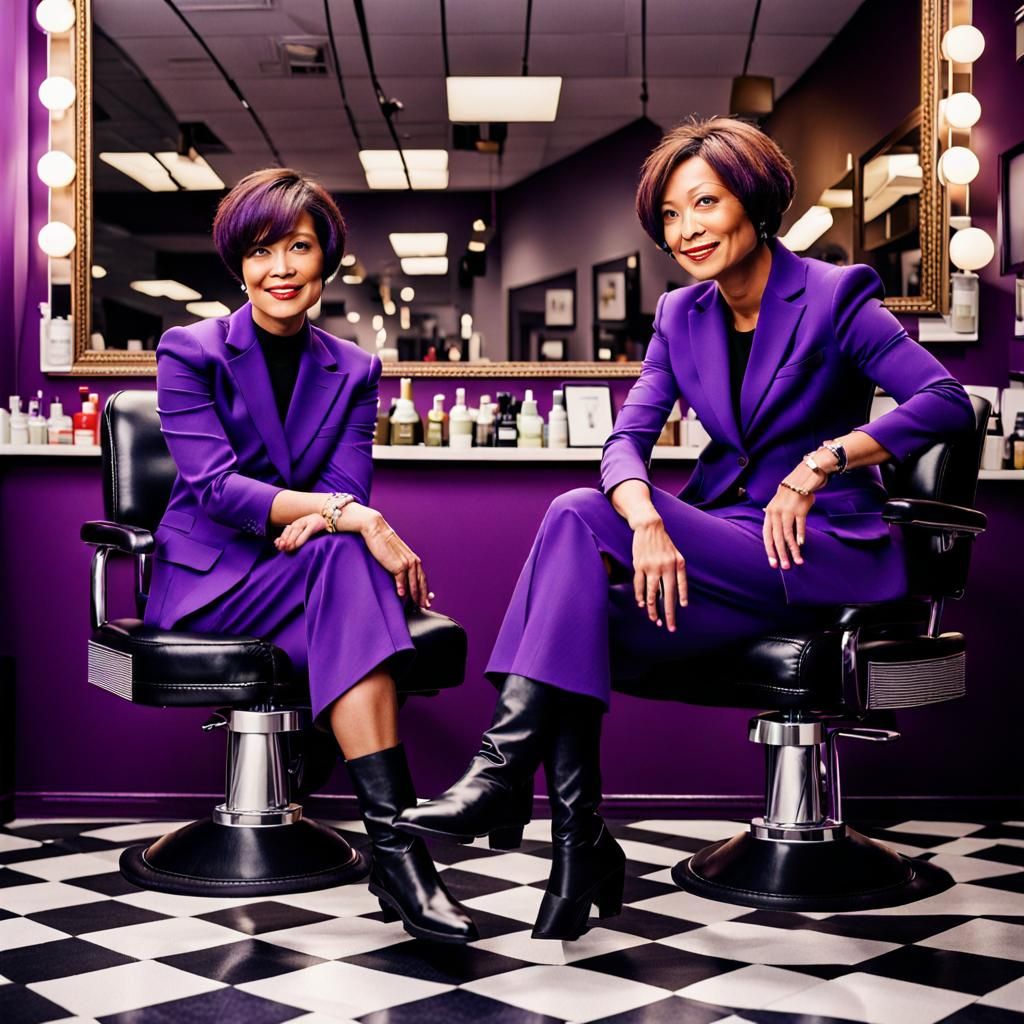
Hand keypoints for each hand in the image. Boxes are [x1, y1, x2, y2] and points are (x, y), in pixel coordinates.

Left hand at [275, 512, 325, 552]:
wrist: (329, 518)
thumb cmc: (315, 527)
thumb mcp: (303, 531)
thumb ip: (291, 537)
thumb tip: (276, 543)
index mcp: (296, 523)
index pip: (287, 531)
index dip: (282, 538)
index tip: (278, 546)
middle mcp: (300, 521)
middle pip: (290, 530)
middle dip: (285, 539)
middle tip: (282, 548)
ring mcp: (308, 521)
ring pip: (297, 530)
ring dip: (291, 539)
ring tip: (288, 547)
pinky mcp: (314, 524)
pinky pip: (306, 532)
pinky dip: (301, 538)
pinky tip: (297, 545)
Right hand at [361, 514, 431, 607]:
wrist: (377, 530)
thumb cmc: (384, 543)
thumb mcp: (395, 556)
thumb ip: (400, 566)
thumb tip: (400, 580)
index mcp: (413, 559)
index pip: (422, 578)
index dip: (425, 590)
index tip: (427, 600)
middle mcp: (413, 561)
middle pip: (421, 582)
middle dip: (423, 595)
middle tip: (424, 606)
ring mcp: (406, 563)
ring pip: (413, 583)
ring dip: (415, 595)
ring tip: (415, 605)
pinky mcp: (397, 564)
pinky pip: (401, 579)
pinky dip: (402, 588)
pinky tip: (401, 595)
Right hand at [631, 512, 686, 630]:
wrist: (649, 526)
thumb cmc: (663, 542)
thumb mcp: (676, 553)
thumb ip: (677, 569)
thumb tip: (677, 590)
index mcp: (677, 563)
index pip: (681, 584)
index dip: (682, 596)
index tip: (682, 607)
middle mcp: (666, 567)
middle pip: (667, 594)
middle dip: (669, 613)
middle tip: (670, 627)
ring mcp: (651, 567)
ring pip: (651, 593)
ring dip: (652, 609)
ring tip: (654, 620)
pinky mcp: (639, 566)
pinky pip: (639, 585)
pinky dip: (640, 596)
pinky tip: (641, 604)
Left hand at [762, 475, 818, 568]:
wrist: (798, 482)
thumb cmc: (788, 498)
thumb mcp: (776, 508)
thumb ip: (774, 522)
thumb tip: (773, 539)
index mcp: (769, 515)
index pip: (767, 536)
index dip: (769, 550)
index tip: (773, 563)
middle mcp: (776, 514)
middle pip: (777, 538)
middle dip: (781, 554)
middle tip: (785, 567)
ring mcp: (787, 512)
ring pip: (788, 535)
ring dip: (793, 549)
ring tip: (797, 560)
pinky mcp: (799, 510)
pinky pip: (799, 526)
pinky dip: (800, 536)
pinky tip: (801, 545)